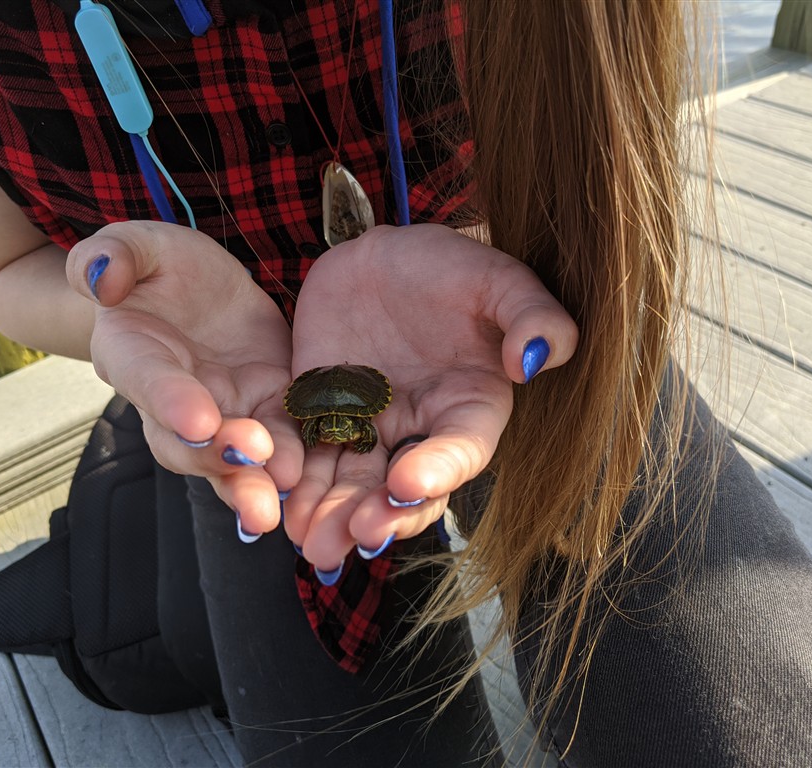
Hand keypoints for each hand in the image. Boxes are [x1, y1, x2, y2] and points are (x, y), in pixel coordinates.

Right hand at [67, 221, 301, 535]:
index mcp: (133, 355)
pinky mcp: (267, 407)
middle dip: (219, 459)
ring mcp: (223, 410)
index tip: (199, 422)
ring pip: (233, 459)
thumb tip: (101, 279)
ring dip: (257, 480)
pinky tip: (316, 475)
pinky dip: (297, 460)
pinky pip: (282, 440)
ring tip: (285, 488)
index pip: (147, 382)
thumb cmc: (158, 266)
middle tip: (254, 460)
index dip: (170, 403)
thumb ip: (114, 255)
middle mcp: (173, 401)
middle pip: (188, 444)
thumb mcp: (139, 245)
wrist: (198, 287)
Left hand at [283, 224, 577, 571]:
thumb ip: (531, 315)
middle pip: (401, 488)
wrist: (386, 255)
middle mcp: (419, 431)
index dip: (438, 470)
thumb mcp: (500, 280)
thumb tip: (535, 359)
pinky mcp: (321, 412)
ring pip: (349, 482)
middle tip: (355, 534)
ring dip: (330, 515)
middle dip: (380, 514)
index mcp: (469, 408)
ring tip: (309, 540)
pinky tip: (276, 498)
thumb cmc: (453, 268)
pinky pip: (306, 451)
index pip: (461, 450)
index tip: (407, 481)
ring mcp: (367, 426)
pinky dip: (293, 478)